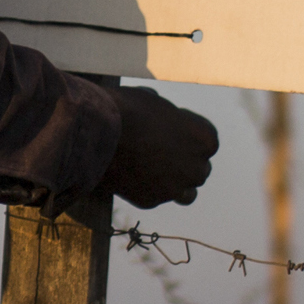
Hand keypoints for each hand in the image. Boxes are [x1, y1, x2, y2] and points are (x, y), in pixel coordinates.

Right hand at [100, 86, 218, 208]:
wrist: (96, 134)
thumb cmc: (128, 111)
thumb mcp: (155, 102)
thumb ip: (167, 116)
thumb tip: (162, 118)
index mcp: (205, 139)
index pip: (207, 140)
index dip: (188, 134)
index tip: (171, 129)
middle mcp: (196, 167)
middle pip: (199, 168)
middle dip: (185, 162)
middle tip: (162, 152)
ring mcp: (174, 188)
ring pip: (186, 193)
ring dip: (176, 183)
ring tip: (156, 172)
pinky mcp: (151, 201)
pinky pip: (156, 197)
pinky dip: (148, 189)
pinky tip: (132, 176)